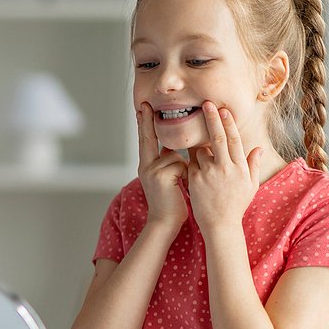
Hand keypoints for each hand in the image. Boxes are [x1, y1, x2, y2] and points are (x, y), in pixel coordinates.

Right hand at [137, 102, 188, 231]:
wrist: (165, 223)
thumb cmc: (171, 203)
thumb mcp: (167, 179)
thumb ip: (168, 162)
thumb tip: (173, 148)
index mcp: (146, 166)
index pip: (146, 140)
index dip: (144, 124)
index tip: (143, 108)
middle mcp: (145, 166)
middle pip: (148, 138)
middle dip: (147, 120)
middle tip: (145, 105)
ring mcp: (150, 170)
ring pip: (174, 154)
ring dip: (184, 166)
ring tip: (180, 185)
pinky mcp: (160, 176)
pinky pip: (179, 163)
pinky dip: (186, 173)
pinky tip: (182, 187)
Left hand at [187, 101, 262, 235]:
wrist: (220, 224)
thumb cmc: (236, 204)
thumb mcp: (250, 185)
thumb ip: (253, 165)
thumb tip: (258, 148)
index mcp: (240, 167)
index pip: (234, 139)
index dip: (228, 122)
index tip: (223, 109)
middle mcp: (225, 168)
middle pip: (217, 137)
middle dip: (212, 118)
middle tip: (206, 103)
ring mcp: (208, 173)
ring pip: (201, 151)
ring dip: (200, 149)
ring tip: (205, 161)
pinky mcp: (194, 179)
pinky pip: (191, 163)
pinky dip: (193, 162)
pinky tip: (197, 171)